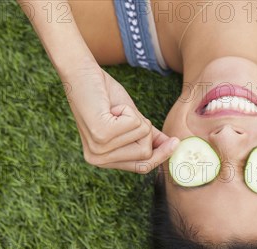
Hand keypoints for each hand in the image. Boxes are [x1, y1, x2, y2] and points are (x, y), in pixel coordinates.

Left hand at [62, 62, 178, 172]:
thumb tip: (172, 146)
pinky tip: (111, 106)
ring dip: (136, 118)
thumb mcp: (130, 121)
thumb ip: (148, 137)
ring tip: (115, 110)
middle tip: (127, 115)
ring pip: (143, 139)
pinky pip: (136, 125)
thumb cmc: (104, 95)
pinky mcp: (101, 134)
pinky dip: (129, 110)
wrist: (81, 72)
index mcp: (101, 161)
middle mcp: (97, 160)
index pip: (141, 167)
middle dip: (146, 131)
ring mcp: (98, 149)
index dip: (160, 155)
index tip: (176, 142)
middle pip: (145, 155)